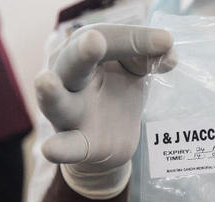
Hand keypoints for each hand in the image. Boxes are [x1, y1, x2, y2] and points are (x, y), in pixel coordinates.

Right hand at [35, 24, 176, 198]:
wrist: (112, 140)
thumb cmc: (117, 93)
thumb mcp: (133, 71)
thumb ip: (147, 59)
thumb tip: (169, 53)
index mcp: (83, 52)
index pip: (107, 39)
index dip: (135, 39)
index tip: (166, 41)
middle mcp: (68, 78)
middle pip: (72, 62)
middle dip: (82, 51)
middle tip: (94, 40)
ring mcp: (69, 112)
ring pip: (57, 102)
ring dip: (51, 93)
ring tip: (45, 82)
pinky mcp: (79, 143)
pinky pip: (67, 146)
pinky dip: (59, 149)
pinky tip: (49, 150)